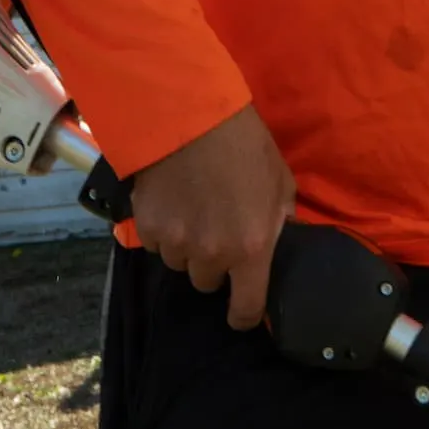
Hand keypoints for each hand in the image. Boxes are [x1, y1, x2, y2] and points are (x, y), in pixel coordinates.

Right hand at [130, 104, 295, 330]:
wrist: (192, 113)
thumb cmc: (245, 145)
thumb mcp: (280, 181)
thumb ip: (281, 219)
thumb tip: (280, 240)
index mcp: (251, 248)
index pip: (246, 309)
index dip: (244, 315)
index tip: (240, 309)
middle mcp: (212, 254)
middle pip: (207, 283)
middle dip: (213, 263)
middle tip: (217, 229)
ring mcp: (175, 243)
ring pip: (180, 263)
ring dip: (187, 246)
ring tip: (194, 209)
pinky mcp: (147, 227)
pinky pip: (156, 244)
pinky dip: (163, 229)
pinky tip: (173, 200)